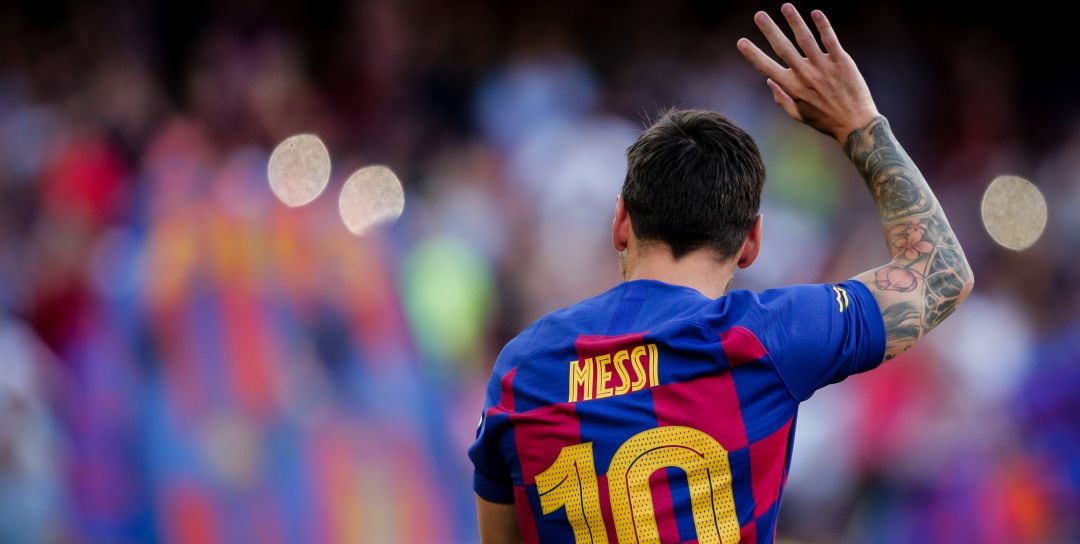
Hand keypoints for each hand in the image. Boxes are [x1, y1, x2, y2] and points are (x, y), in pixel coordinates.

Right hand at [737, 4, 879, 143]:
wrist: (855, 124)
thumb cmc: (825, 120)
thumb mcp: (798, 114)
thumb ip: (782, 98)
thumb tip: (769, 81)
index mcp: (792, 88)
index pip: (767, 67)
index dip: (753, 54)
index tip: (741, 42)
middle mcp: (805, 75)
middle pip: (783, 48)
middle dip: (769, 30)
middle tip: (758, 15)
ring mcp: (823, 67)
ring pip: (805, 39)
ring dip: (794, 21)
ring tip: (785, 6)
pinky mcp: (841, 62)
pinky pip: (830, 40)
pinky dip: (822, 25)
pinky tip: (815, 13)